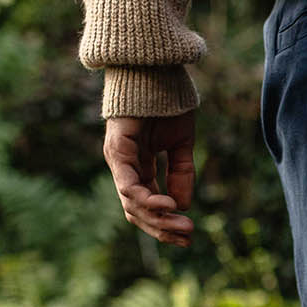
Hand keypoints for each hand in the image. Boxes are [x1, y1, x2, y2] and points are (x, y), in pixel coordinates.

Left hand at [102, 111, 196, 247]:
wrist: (155, 69)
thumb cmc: (166, 102)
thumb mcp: (180, 144)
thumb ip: (180, 172)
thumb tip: (183, 205)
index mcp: (138, 167)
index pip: (147, 205)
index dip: (166, 223)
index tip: (189, 236)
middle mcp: (124, 167)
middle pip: (137, 211)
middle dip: (163, 228)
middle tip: (189, 237)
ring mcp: (118, 159)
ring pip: (132, 203)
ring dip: (158, 218)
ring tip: (183, 225)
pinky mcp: (118, 149)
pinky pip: (128, 183)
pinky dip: (147, 199)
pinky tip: (169, 204)